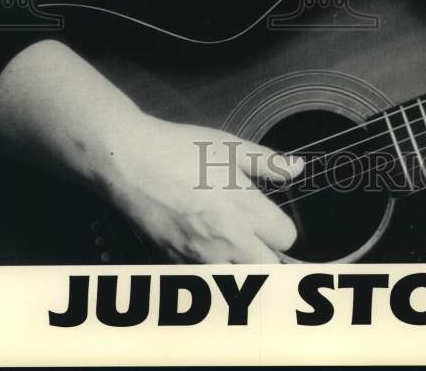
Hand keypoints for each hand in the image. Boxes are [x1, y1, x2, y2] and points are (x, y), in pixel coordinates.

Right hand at [102, 113, 302, 262]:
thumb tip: (298, 167)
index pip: (287, 237)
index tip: (270, 217)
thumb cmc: (178, 148)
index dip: (281, 226)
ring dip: (242, 267)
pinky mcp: (176, 264)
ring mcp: (200, 256)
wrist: (128, 162)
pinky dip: (213, 272)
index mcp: (244, 207)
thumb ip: (267, 162)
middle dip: (268, 253)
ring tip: (231, 244)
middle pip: (270, 268)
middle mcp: (227, 239)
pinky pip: (207, 281)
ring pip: (240, 280)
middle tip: (256, 236)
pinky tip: (204, 248)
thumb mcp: (228, 145)